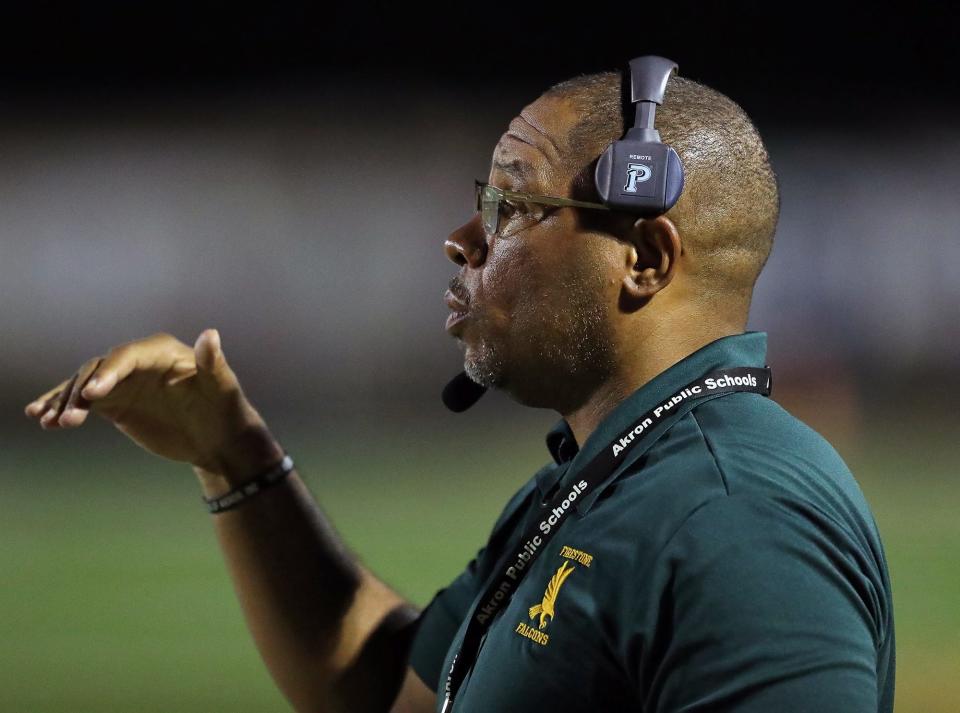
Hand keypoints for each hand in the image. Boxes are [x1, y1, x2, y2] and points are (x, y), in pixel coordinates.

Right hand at [24, 329, 281, 478]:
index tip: (93, 396)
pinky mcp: (116, 403)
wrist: (219, 438)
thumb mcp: (222, 388)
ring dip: (65, 401)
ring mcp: (124, 382)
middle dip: (80, 391)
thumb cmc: (226, 409)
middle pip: (99, 370)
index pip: (126, 357)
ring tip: (49, 421)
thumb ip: (212, 363)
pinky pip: (84, 402)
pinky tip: (45, 420)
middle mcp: (138, 362)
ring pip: (85, 385)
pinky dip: (65, 408)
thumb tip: (210, 334)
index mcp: (161, 351)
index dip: (108, 373)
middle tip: (67, 417)